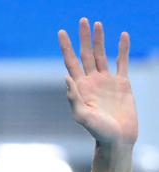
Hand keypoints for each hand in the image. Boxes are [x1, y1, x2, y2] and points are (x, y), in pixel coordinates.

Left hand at [58, 19, 137, 144]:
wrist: (117, 139)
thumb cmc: (97, 132)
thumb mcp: (82, 117)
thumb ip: (73, 99)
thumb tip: (66, 78)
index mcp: (80, 87)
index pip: (71, 62)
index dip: (66, 47)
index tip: (61, 32)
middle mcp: (91, 82)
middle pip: (85, 54)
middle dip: (83, 38)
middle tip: (82, 20)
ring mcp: (106, 82)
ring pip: (101, 55)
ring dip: (100, 40)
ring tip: (97, 24)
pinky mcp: (122, 84)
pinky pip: (121, 62)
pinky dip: (122, 49)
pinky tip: (122, 36)